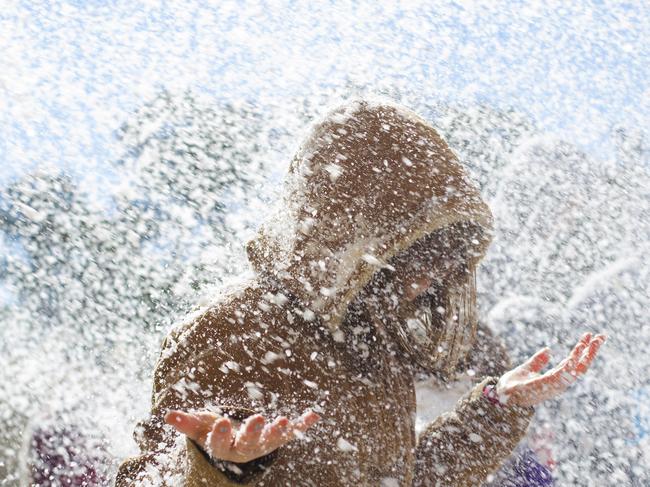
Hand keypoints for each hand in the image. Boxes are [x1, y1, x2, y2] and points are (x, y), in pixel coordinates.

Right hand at [164, 409, 320, 462]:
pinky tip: (314, 414)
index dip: (221, 433)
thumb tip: (168, 416)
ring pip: (272, 441)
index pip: (221, 442)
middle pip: (250, 443)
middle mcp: (246, 448)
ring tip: (284, 421)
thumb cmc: (215, 432)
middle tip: (259, 418)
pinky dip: (303, 424)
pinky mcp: (279, 436)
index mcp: (225, 447)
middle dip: (254, 431)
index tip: (221, 421)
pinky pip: (293, 432)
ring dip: (279, 431)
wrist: (237, 447)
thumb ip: (187, 423)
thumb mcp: (200, 428)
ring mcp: (264, 443)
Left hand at [495, 332, 606, 406]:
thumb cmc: (513, 386)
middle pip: (580, 367)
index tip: (589, 336)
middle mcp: (557, 383)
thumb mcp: (527, 369)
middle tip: (601, 336)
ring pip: (574, 371)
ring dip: (584, 356)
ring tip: (590, 341)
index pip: (573, 363)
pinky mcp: (542, 387)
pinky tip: (574, 354)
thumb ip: (537, 361)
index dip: (583, 351)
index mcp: (554, 378)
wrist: (500, 396)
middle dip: (591, 352)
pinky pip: (559, 376)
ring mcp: (552, 386)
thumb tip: (548, 350)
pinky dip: (568, 366)